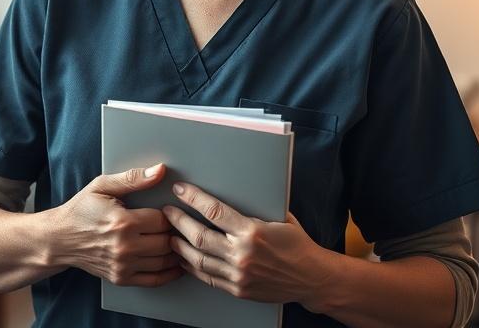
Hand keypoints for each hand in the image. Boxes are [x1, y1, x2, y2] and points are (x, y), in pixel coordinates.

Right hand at [48, 164, 182, 287]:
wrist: (60, 239)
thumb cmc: (81, 210)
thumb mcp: (103, 186)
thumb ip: (133, 178)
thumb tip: (159, 170)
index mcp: (123, 222)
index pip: (162, 219)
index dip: (170, 213)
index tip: (171, 209)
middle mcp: (124, 247)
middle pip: (166, 241)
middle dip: (174, 232)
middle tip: (178, 225)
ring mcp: (123, 265)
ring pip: (164, 261)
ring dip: (175, 252)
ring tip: (180, 241)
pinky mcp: (121, 278)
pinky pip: (154, 280)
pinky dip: (169, 273)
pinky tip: (176, 264)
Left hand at [163, 182, 331, 307]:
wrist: (312, 278)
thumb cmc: (297, 243)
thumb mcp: (278, 217)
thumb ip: (254, 209)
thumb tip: (232, 190)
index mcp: (252, 231)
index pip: (214, 211)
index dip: (193, 199)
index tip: (180, 189)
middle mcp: (243, 254)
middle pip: (200, 236)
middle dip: (179, 222)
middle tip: (167, 212)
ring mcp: (239, 275)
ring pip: (199, 260)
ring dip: (181, 246)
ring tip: (169, 235)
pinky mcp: (238, 290)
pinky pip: (208, 278)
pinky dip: (193, 268)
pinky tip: (184, 260)